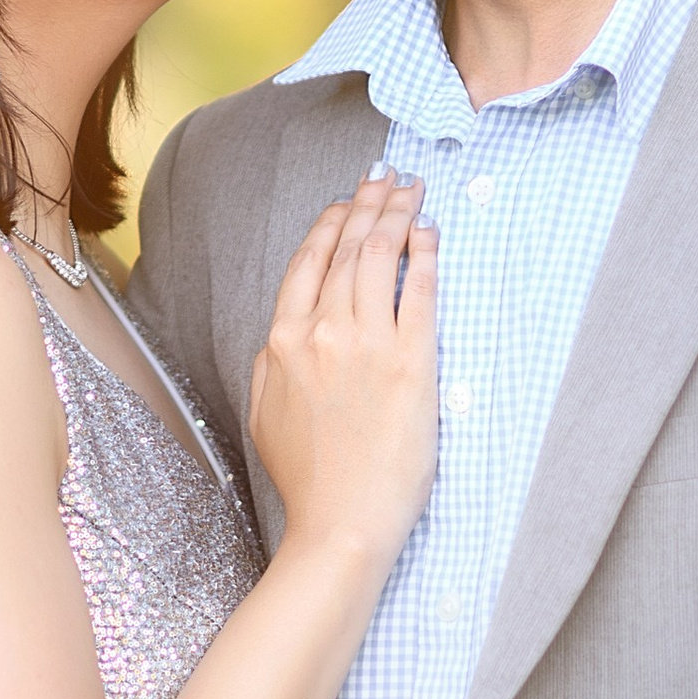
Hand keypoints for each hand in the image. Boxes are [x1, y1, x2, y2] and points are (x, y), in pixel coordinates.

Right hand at [248, 173, 438, 576]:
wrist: (342, 522)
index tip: (347, 201)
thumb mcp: (267, 413)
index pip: (308, 262)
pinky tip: (430, 232)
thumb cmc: (308, 480)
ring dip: (398, 215)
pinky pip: (421, 291)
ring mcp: (367, 343)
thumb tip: (287, 330)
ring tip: (412, 191)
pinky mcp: (411, 361)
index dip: (331, 223)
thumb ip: (274, 362)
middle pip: (347, 249)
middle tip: (387, 176)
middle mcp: (321, 331)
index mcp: (282, 341)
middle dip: (369, 204)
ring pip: (382, 258)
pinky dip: (426, 254)